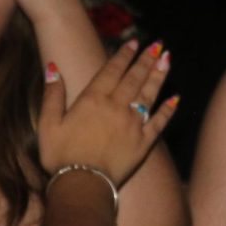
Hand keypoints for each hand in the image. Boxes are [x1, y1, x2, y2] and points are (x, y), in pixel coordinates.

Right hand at [39, 40, 177, 186]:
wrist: (83, 184)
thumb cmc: (61, 156)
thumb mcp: (48, 124)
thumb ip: (52, 95)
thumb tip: (53, 68)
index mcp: (93, 100)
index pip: (112, 70)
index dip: (124, 55)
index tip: (134, 42)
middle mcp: (117, 107)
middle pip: (135, 78)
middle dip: (147, 59)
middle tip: (158, 44)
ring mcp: (134, 124)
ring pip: (150, 94)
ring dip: (160, 75)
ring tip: (168, 59)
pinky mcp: (145, 142)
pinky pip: (160, 122)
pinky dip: (169, 109)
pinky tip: (176, 98)